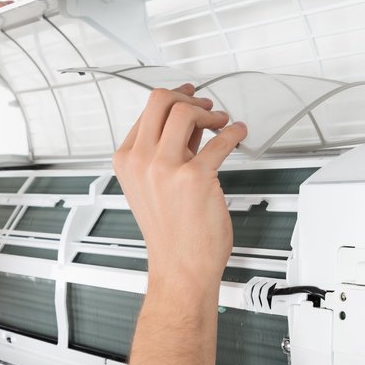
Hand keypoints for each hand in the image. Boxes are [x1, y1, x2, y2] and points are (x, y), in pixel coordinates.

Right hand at [113, 85, 247, 288]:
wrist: (179, 267)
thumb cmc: (169, 234)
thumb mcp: (152, 187)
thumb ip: (166, 152)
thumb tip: (188, 125)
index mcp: (126, 161)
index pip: (146, 112)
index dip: (172, 99)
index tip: (187, 97)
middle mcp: (142, 161)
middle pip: (161, 101)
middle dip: (188, 97)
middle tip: (206, 106)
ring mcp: (166, 168)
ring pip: (186, 112)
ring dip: (211, 112)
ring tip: (222, 121)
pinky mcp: (195, 177)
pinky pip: (221, 140)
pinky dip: (234, 132)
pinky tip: (237, 133)